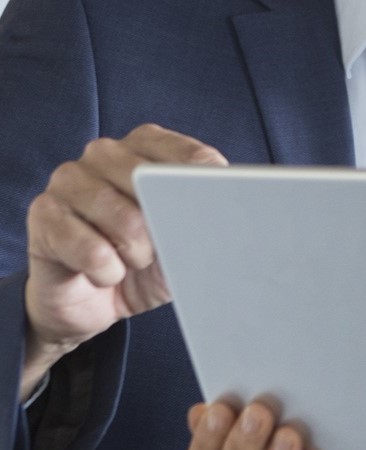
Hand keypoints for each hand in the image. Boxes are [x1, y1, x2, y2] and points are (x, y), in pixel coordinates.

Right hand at [22, 123, 225, 394]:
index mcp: (148, 147)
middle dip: (166, 226)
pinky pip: (86, 245)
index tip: (223, 210)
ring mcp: (69, 179)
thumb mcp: (186, 241)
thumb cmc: (147, 262)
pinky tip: (105, 275)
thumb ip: (206, 216)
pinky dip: (105, 270)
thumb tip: (236, 212)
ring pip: (119, 214)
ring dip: (135, 251)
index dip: (208, 187)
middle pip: (152, 181)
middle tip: (163, 249)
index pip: (190, 155)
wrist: (95, 302)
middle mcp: (106, 153)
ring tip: (134, 262)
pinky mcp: (44, 213)